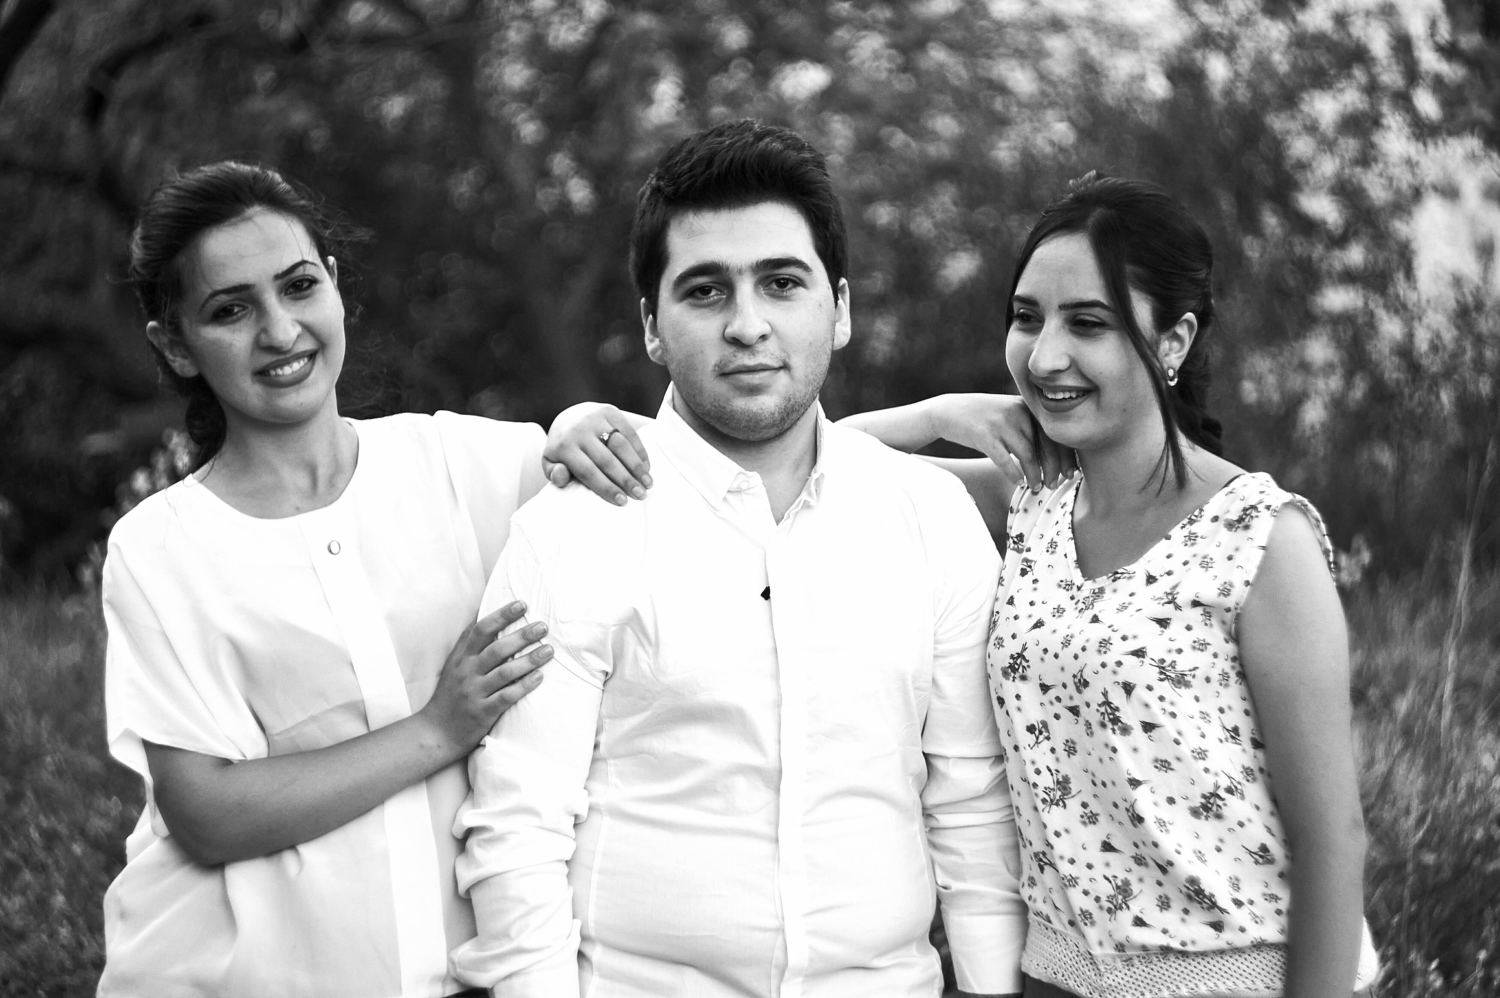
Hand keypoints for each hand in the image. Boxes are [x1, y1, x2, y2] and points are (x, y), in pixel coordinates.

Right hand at [419, 601, 550, 756]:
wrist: (436, 732)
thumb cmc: (450, 694)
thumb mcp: (454, 665)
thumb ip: (469, 644)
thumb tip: (485, 613)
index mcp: (461, 658)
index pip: (481, 629)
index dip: (502, 615)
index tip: (522, 604)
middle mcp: (467, 672)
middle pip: (497, 649)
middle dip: (522, 636)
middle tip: (542, 626)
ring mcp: (475, 692)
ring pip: (505, 672)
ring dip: (529, 660)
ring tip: (549, 650)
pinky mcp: (483, 712)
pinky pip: (507, 696)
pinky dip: (524, 686)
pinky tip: (539, 677)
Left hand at [542, 402, 652, 504]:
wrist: (569, 416)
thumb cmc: (563, 448)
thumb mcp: (551, 462)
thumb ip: (554, 474)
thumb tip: (562, 477)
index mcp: (563, 446)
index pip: (588, 471)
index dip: (606, 487)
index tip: (622, 501)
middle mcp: (579, 430)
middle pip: (607, 460)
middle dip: (625, 480)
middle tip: (640, 495)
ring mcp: (595, 418)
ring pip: (621, 446)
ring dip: (637, 466)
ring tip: (648, 484)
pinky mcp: (609, 411)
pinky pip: (629, 433)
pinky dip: (640, 451)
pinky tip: (646, 467)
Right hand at [928, 393, 1074, 490]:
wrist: (949, 411)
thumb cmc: (984, 417)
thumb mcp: (1010, 413)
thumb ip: (1030, 427)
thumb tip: (1055, 455)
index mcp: (1027, 406)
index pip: (1055, 433)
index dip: (1066, 455)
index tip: (1070, 473)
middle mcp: (1016, 411)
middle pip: (1045, 445)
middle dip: (1053, 468)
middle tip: (1054, 484)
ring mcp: (999, 423)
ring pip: (1027, 454)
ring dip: (1034, 475)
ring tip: (1036, 487)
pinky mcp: (983, 435)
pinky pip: (1004, 460)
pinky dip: (1013, 473)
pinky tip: (1018, 482)